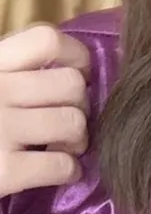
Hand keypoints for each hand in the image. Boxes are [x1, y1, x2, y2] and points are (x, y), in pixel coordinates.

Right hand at [0, 24, 90, 197]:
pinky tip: (61, 173)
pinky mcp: (1, 171)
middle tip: (69, 121)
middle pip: (70, 84)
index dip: (76, 56)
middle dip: (80, 105)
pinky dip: (69, 171)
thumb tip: (68, 71)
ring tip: (66, 147)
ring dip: (78, 138)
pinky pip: (60, 165)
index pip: (46, 40)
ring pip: (72, 122)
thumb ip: (6, 71)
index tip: (78, 74)